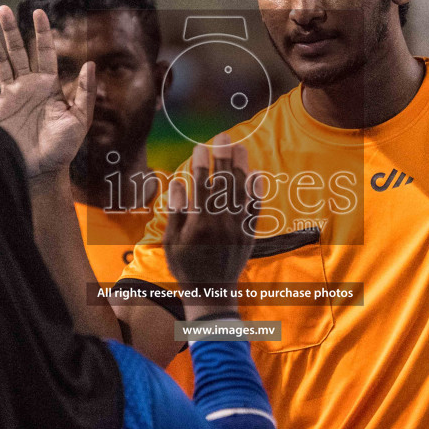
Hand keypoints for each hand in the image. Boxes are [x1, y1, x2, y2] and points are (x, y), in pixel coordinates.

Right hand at [0, 6, 93, 179]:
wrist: (42, 171)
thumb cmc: (64, 148)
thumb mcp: (80, 120)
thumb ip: (84, 92)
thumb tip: (90, 63)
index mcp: (49, 86)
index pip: (45, 52)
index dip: (42, 32)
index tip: (39, 12)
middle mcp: (28, 86)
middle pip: (18, 52)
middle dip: (11, 31)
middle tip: (3, 9)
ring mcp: (11, 97)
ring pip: (0, 64)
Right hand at [162, 136, 258, 301]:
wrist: (212, 293)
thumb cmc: (186, 267)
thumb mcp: (171, 242)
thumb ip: (176, 212)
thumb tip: (178, 182)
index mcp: (199, 222)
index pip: (201, 185)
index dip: (200, 163)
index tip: (200, 146)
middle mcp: (220, 222)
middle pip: (224, 182)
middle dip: (223, 156)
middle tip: (223, 135)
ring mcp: (237, 228)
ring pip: (241, 191)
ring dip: (241, 166)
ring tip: (240, 146)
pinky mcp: (249, 234)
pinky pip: (256, 209)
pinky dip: (257, 191)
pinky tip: (257, 174)